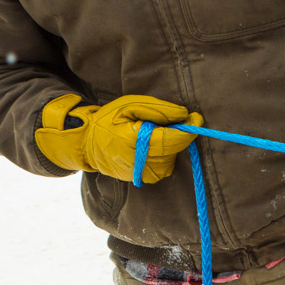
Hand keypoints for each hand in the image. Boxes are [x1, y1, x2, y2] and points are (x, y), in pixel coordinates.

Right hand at [35, 92, 201, 183]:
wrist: (88, 144)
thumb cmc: (109, 120)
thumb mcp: (130, 105)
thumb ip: (159, 110)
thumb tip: (184, 115)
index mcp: (135, 142)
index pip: (172, 139)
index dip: (189, 129)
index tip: (197, 118)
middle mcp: (141, 163)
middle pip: (174, 148)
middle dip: (176, 134)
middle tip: (163, 122)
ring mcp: (142, 174)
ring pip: (172, 157)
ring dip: (168, 145)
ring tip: (150, 134)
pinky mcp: (143, 180)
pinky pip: (164, 165)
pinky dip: (162, 154)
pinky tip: (148, 147)